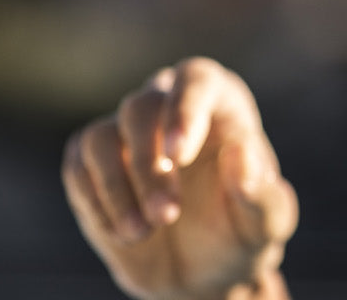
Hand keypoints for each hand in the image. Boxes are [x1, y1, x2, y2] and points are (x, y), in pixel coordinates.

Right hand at [62, 58, 297, 299]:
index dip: (184, 109)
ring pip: (102, 136)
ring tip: (143, 232)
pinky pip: (79, 167)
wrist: (202, 268)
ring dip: (118, 188)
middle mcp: (170, 104)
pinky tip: (125, 233)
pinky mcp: (92, 162)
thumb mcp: (266, 224)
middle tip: (166, 217)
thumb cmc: (241, 232)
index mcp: (222, 102)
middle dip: (149, 167)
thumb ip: (263, 193)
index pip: (196, 78)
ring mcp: (128, 131)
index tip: (179, 155)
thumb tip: (242, 153)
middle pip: (142, 107)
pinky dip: (98, 203)